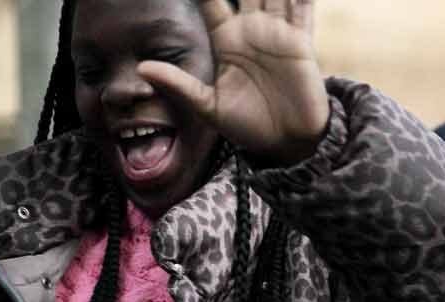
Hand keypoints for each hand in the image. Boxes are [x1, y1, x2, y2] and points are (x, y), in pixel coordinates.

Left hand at [138, 0, 328, 166]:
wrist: (288, 143)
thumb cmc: (249, 127)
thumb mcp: (208, 107)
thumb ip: (179, 84)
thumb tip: (142, 68)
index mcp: (226, 40)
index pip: (210, 1)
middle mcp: (251, 31)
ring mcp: (277, 35)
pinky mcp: (300, 44)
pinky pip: (302, 11)